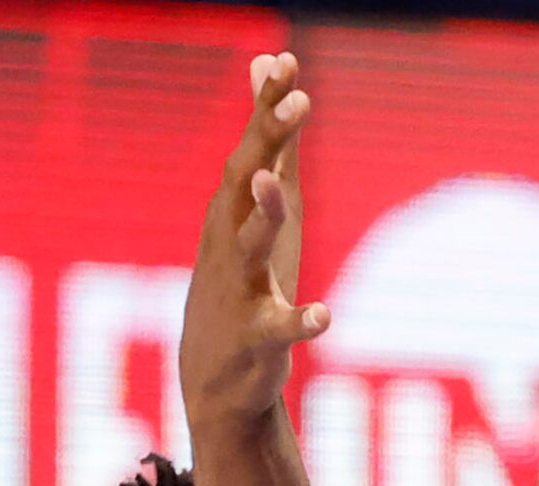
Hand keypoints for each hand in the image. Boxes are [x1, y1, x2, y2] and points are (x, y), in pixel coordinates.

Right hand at [180, 53, 326, 437]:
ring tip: (275, 182)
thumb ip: (269, 138)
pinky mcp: (257, 338)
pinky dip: (301, 321)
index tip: (288, 58)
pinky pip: (280, 328)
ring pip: (250, 245)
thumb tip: (268, 63)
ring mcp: (240, 288)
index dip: (267, 106)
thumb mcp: (255, 206)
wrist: (215, 375)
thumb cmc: (243, 279)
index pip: (251, 148)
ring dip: (263, 214)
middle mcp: (228, 240)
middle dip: (267, 140)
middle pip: (245, 183)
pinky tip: (323, 315)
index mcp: (231, 210)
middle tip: (298, 99)